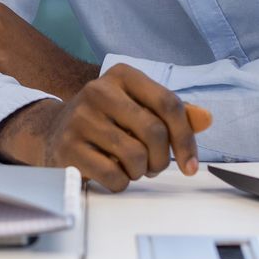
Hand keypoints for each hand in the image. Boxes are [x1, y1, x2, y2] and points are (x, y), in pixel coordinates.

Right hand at [0, 64, 213, 192]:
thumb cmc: (106, 121)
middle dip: (162, 159)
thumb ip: (172, 114)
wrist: (53, 131)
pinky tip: (112, 173)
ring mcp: (80, 118)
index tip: (190, 164)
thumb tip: (206, 118)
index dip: (186, 138)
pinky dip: (121, 183)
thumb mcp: (138, 107)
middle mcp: (98, 91)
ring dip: (141, 172)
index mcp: (122, 75)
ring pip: (135, 157)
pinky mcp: (68, 147)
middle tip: (154, 166)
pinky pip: (114, 176)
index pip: (168, 104)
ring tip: (131, 166)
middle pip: (154, 132)